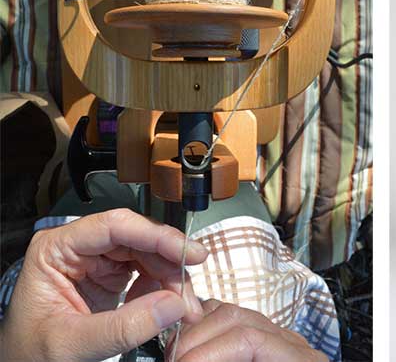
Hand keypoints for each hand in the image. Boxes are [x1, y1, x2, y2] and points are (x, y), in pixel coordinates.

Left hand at [0, 208, 207, 361]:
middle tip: (188, 295)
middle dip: (170, 265)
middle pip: (139, 239)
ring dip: (171, 279)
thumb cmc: (28, 355)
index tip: (188, 252)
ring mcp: (97, 261)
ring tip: (184, 308)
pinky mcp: (111, 277)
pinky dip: (163, 290)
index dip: (157, 236)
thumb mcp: (71, 344)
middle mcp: (79, 248)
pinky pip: (148, 273)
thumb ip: (122, 328)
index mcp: (56, 249)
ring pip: (149, 254)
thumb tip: (173, 304)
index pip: (114, 226)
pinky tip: (164, 308)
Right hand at [168, 299, 327, 361]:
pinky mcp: (268, 344)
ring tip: (177, 354)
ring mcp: (281, 340)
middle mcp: (294, 344)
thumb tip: (188, 360)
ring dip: (198, 331)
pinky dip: (207, 327)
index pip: (249, 337)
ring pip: (235, 314)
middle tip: (172, 359)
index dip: (207, 351)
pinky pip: (236, 322)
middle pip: (239, 317)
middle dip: (196, 339)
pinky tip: (190, 343)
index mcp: (302, 361)